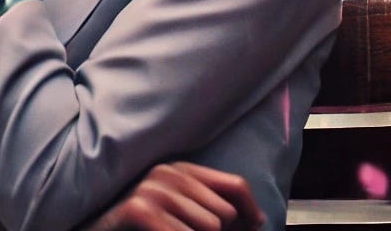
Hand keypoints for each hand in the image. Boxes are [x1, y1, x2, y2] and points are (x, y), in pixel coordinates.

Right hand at [86, 163, 264, 230]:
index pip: (236, 185)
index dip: (250, 214)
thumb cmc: (144, 228)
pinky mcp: (138, 209)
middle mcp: (166, 172)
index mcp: (181, 171)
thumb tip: (258, 218)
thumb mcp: (185, 218)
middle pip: (225, 213)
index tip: (249, 228)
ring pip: (210, 227)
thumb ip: (219, 214)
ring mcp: (151, 188)